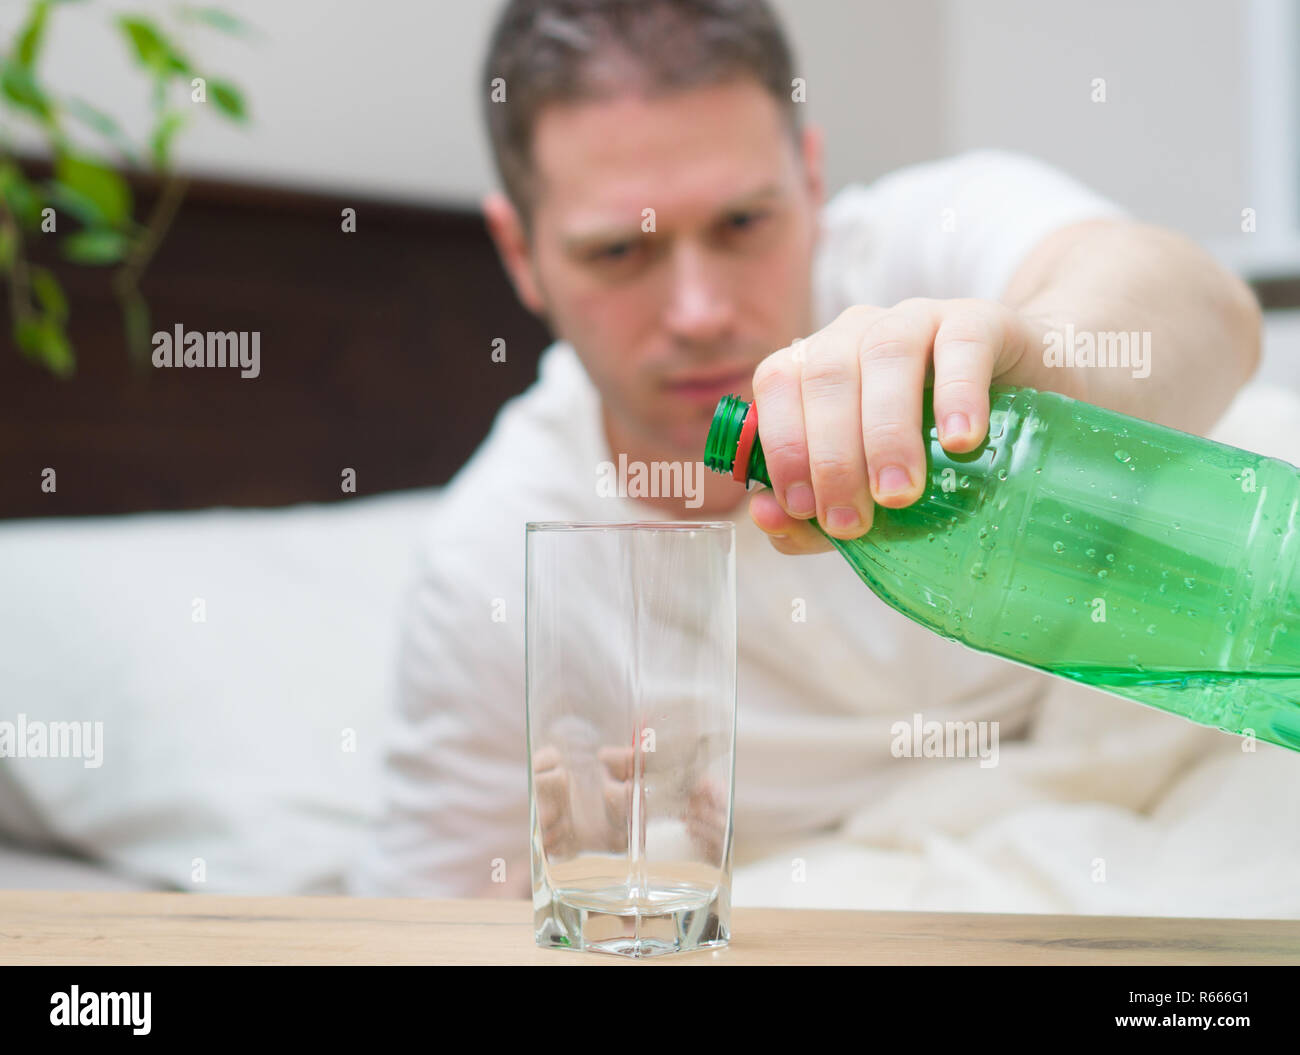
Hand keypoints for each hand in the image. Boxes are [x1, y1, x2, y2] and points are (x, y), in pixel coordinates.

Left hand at [749, 298, 1047, 552]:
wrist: (1032, 399)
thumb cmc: (933, 452)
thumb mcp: (869, 487)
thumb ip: (813, 512)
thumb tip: (766, 518)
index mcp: (818, 364)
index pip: (778, 383)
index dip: (782, 444)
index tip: (802, 507)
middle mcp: (858, 331)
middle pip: (827, 375)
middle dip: (832, 456)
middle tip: (853, 522)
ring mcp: (919, 318)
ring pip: (886, 356)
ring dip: (886, 431)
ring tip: (900, 494)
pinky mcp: (982, 320)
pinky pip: (963, 344)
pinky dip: (958, 393)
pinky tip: (961, 440)